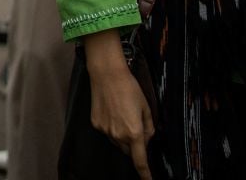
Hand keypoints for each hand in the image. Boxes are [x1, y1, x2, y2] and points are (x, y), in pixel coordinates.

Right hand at [88, 63, 154, 179]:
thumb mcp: (146, 108)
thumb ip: (149, 128)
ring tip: (123, 115)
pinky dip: (112, 128)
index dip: (145, 174)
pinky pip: (107, 133)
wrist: (107, 75)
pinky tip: (113, 112)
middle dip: (134, 145)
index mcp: (134, 132)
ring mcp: (105, 130)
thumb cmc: (129, 89)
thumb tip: (146, 139)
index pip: (140, 161)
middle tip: (136, 126)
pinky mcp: (96, 124)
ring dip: (123, 136)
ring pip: (117, 142)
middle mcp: (118, 135)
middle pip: (128, 150)